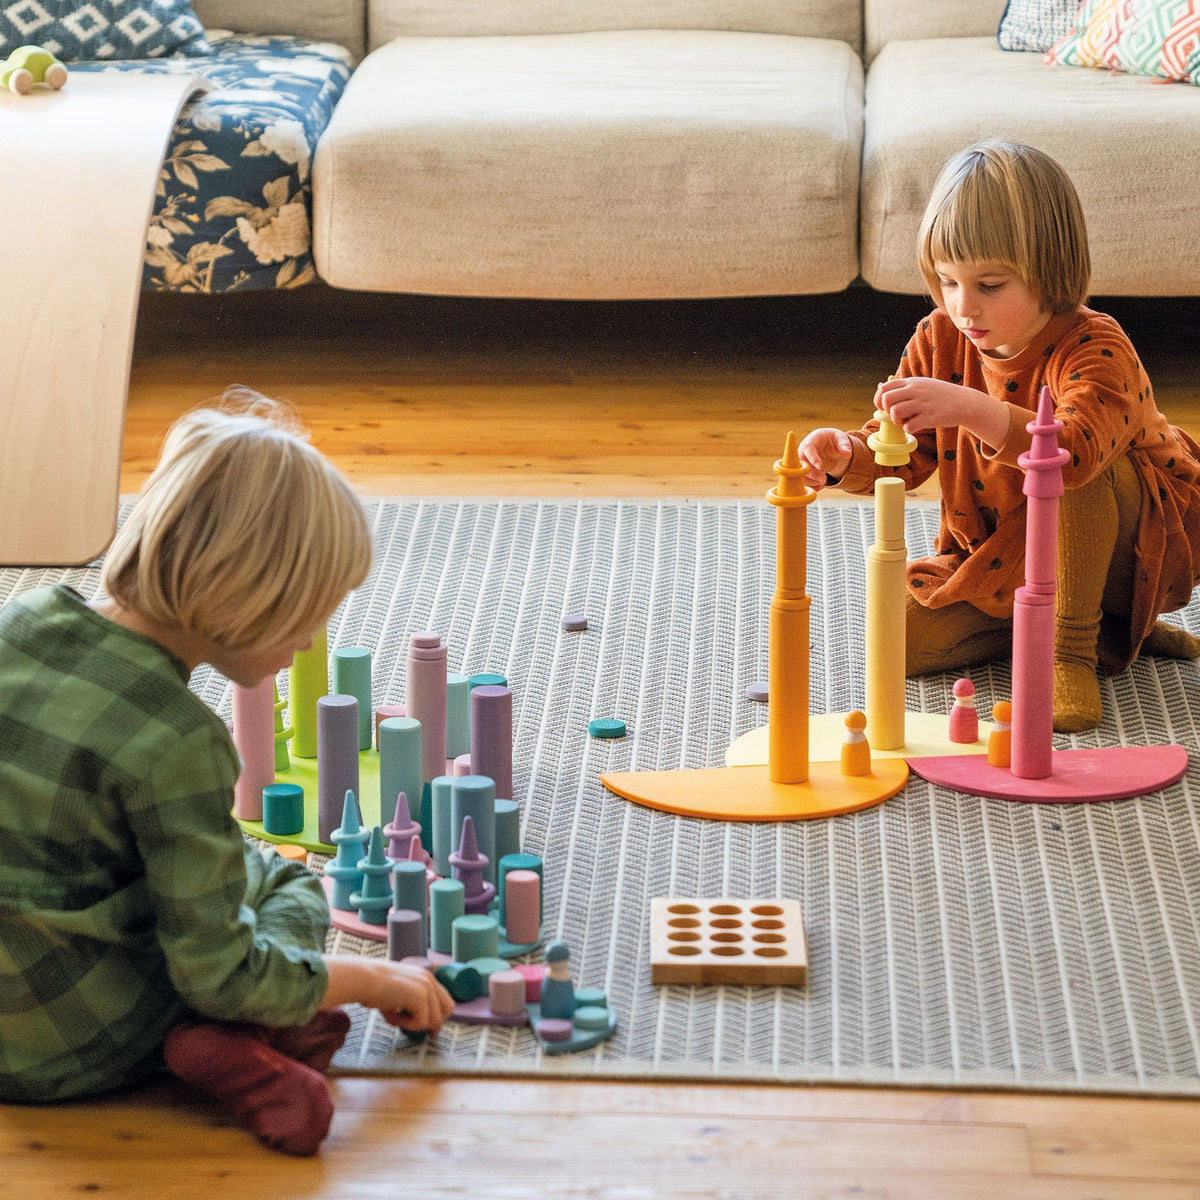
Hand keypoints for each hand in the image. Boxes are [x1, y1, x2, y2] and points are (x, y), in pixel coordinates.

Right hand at [322, 956, 454, 1035]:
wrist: (364, 980)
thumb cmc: (373, 988)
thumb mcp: (395, 996)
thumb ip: (405, 1007)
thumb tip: (404, 1023)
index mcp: (424, 977)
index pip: (443, 999)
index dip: (439, 1015)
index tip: (431, 1029)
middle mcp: (429, 980)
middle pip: (447, 1008)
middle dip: (437, 1023)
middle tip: (429, 1035)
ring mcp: (426, 987)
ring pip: (434, 1019)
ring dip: (415, 1025)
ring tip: (396, 1018)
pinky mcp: (420, 997)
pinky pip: (421, 1022)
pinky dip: (407, 1025)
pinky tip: (394, 1016)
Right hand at [797, 427, 852, 486]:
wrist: (828, 443)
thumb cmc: (833, 439)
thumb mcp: (840, 439)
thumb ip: (844, 445)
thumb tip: (847, 454)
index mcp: (811, 441)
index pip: (808, 448)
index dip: (812, 458)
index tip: (820, 467)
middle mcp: (803, 451)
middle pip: (801, 463)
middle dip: (812, 473)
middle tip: (824, 479)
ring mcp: (802, 462)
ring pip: (800, 474)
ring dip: (810, 481)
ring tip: (823, 484)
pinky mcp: (803, 470)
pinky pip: (803, 480)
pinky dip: (810, 486)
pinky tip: (820, 487)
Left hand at [874, 377, 971, 434]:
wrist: (965, 402)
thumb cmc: (940, 395)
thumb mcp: (921, 384)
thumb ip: (902, 387)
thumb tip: (880, 386)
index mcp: (912, 382)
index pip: (885, 388)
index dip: (879, 400)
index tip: (884, 408)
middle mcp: (916, 391)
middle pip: (887, 399)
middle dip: (886, 411)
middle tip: (896, 416)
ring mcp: (923, 404)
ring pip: (896, 412)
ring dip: (897, 421)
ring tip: (906, 421)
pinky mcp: (931, 417)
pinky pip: (909, 426)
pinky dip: (909, 429)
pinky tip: (916, 427)